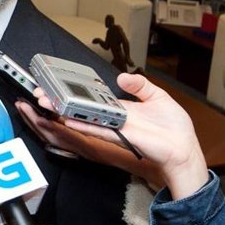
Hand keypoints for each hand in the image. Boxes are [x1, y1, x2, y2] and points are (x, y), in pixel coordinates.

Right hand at [30, 73, 208, 198]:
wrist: (184, 148)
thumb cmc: (174, 128)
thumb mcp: (157, 96)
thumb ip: (139, 84)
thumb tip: (122, 77)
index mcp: (121, 109)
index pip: (93, 99)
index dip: (75, 92)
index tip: (58, 85)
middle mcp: (113, 119)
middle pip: (82, 109)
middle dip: (60, 102)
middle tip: (40, 92)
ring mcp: (115, 128)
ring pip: (83, 118)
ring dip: (64, 111)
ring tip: (46, 102)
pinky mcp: (120, 137)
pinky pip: (97, 129)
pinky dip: (81, 123)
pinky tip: (67, 118)